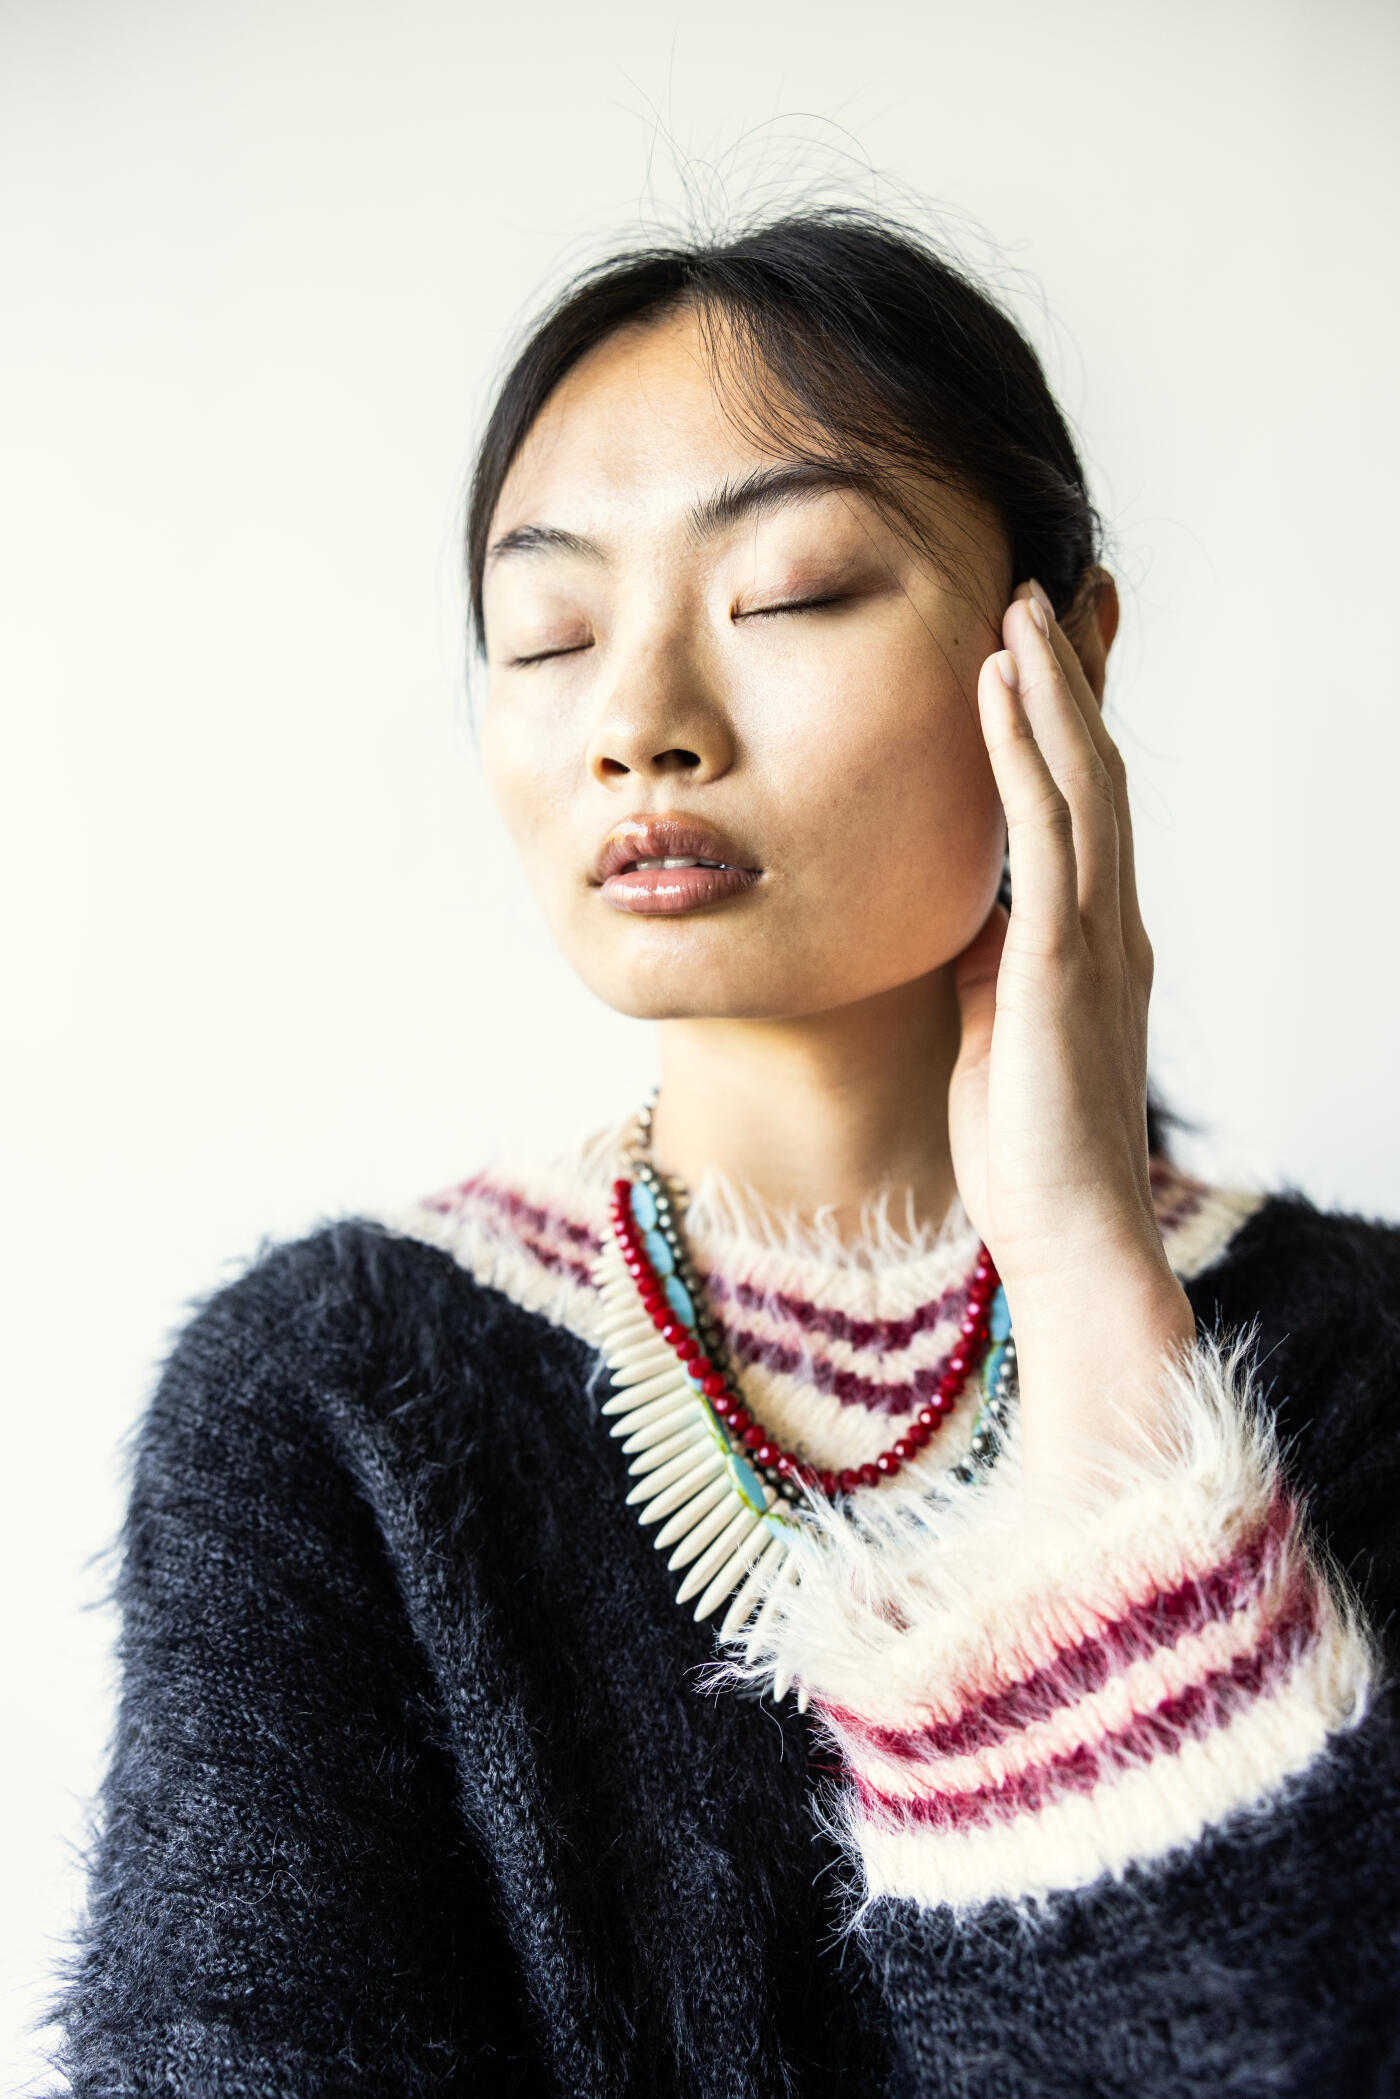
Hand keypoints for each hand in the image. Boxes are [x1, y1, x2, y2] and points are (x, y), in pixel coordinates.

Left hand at [948, 578, 1195, 1477]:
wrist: (1068, 1240)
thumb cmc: (1027, 1151)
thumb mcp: (997, 1032)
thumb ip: (991, 963)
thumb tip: (964, 909)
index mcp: (1092, 942)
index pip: (1084, 808)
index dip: (1069, 723)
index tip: (1047, 648)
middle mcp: (1109, 925)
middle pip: (1096, 771)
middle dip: (1071, 678)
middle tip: (1047, 588)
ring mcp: (1094, 942)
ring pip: (1081, 783)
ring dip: (1049, 689)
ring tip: (1019, 607)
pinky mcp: (1059, 966)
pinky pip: (1046, 836)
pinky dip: (1022, 754)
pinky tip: (1000, 692)